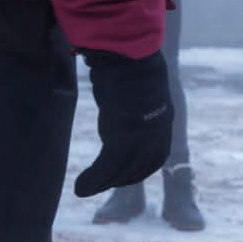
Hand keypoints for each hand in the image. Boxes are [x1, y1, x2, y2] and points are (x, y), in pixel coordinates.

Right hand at [75, 49, 172, 196]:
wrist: (128, 52)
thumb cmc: (126, 61)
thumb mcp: (132, 85)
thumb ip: (129, 99)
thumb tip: (116, 96)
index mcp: (162, 116)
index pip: (156, 153)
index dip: (141, 167)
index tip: (124, 174)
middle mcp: (157, 128)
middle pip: (143, 164)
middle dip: (124, 177)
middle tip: (102, 184)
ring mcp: (143, 133)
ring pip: (124, 168)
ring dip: (104, 182)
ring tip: (84, 189)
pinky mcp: (125, 135)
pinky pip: (109, 166)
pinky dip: (95, 179)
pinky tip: (81, 187)